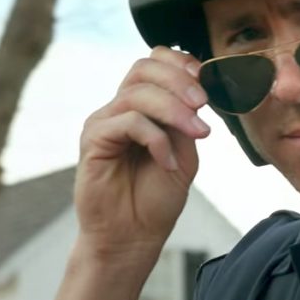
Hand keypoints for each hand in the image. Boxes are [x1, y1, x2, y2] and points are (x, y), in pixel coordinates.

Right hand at [74, 46, 210, 263]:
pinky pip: (128, 122)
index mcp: (141, 107)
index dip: (181, 63)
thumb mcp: (184, 151)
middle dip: (179, 81)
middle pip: (143, 68)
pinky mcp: (93, 140)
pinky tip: (167, 162)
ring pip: (139, 93)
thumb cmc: (155, 198)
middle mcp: (119, 109)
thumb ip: (187, 119)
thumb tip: (199, 89)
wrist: (132, 237)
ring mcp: (103, 122)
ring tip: (197, 134)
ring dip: (175, 111)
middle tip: (202, 104)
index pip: (154, 62)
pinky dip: (156, 139)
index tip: (206, 82)